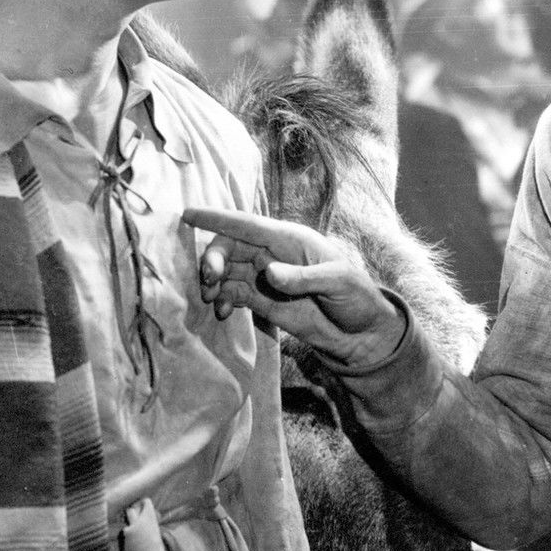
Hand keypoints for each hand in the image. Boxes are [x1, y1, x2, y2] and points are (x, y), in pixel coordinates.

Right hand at [182, 206, 405, 370]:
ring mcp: (267, 279)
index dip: (217, 219)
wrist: (362, 334)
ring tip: (212, 298)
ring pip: (228, 271)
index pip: (248, 224)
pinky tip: (223, 313)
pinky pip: (234, 295)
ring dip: (214, 282)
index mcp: (290, 240)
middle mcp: (273, 255)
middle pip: (231, 247)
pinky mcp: (264, 301)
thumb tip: (268, 271)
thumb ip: (302, 277)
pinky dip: (223, 301)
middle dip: (214, 258)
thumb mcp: (338, 283)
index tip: (188, 215)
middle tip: (209, 279)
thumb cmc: (357, 298)